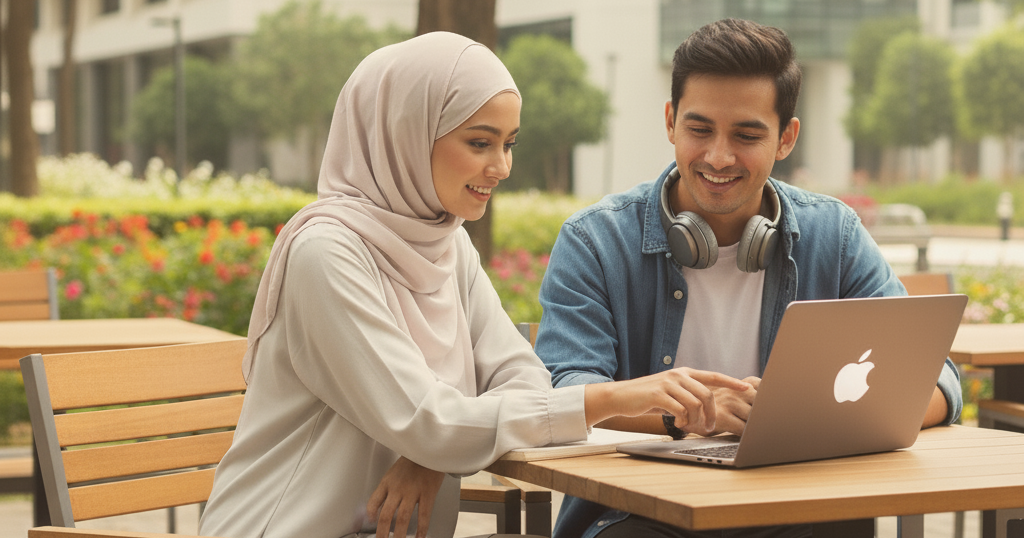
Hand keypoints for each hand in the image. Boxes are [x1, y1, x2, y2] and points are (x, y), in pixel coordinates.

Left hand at [367, 456, 444, 537]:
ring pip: (403, 518)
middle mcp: (398, 488)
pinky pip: (424, 515)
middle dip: (382, 532)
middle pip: (386, 515)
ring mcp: (413, 491)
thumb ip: (388, 487)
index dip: (370, 515)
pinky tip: (419, 536)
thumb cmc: (415, 458)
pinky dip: (421, 529)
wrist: (431, 447)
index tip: (370, 523)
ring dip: (400, 534)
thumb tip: (381, 503)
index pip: (373, 501)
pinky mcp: (428, 493)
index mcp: (388, 481)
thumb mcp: (395, 470)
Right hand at [585, 368, 750, 434]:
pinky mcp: (658, 394)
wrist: (621, 397)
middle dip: (712, 414)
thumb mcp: (670, 391)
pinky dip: (682, 420)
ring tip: (687, 425)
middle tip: (709, 427)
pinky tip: (676, 423)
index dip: (731, 382)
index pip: (713, 376)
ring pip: (695, 403)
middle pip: (707, 394)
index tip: (747, 388)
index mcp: (684, 373)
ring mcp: (668, 383)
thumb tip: (708, 404)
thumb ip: (687, 393)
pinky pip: (680, 410)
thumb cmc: (648, 397)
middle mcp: (678, 375)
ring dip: (695, 419)